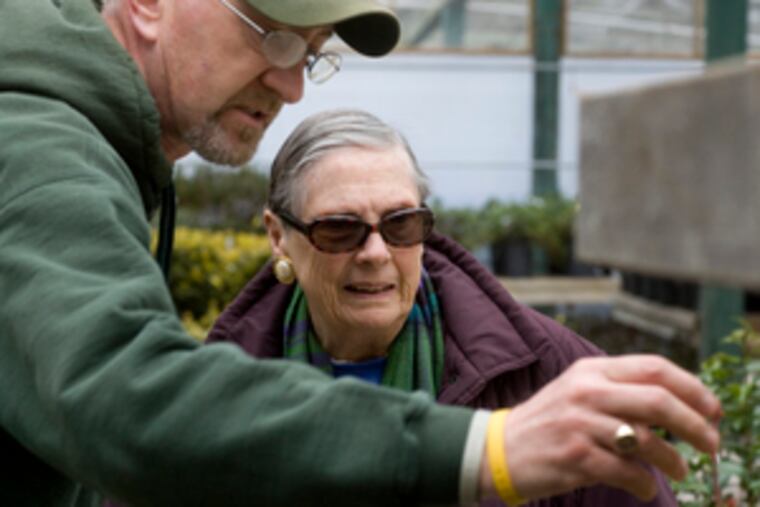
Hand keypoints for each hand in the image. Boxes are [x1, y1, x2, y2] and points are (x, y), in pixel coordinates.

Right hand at [478, 355, 721, 501]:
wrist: (499, 448)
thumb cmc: (549, 422)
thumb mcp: (579, 391)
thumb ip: (621, 391)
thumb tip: (678, 405)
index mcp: (592, 370)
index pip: (655, 368)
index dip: (693, 388)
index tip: (712, 409)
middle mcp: (587, 391)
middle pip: (658, 401)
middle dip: (695, 425)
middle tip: (711, 444)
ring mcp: (579, 423)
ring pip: (647, 441)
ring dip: (673, 461)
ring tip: (678, 470)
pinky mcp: (574, 456)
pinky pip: (627, 471)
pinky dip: (644, 484)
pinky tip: (644, 488)